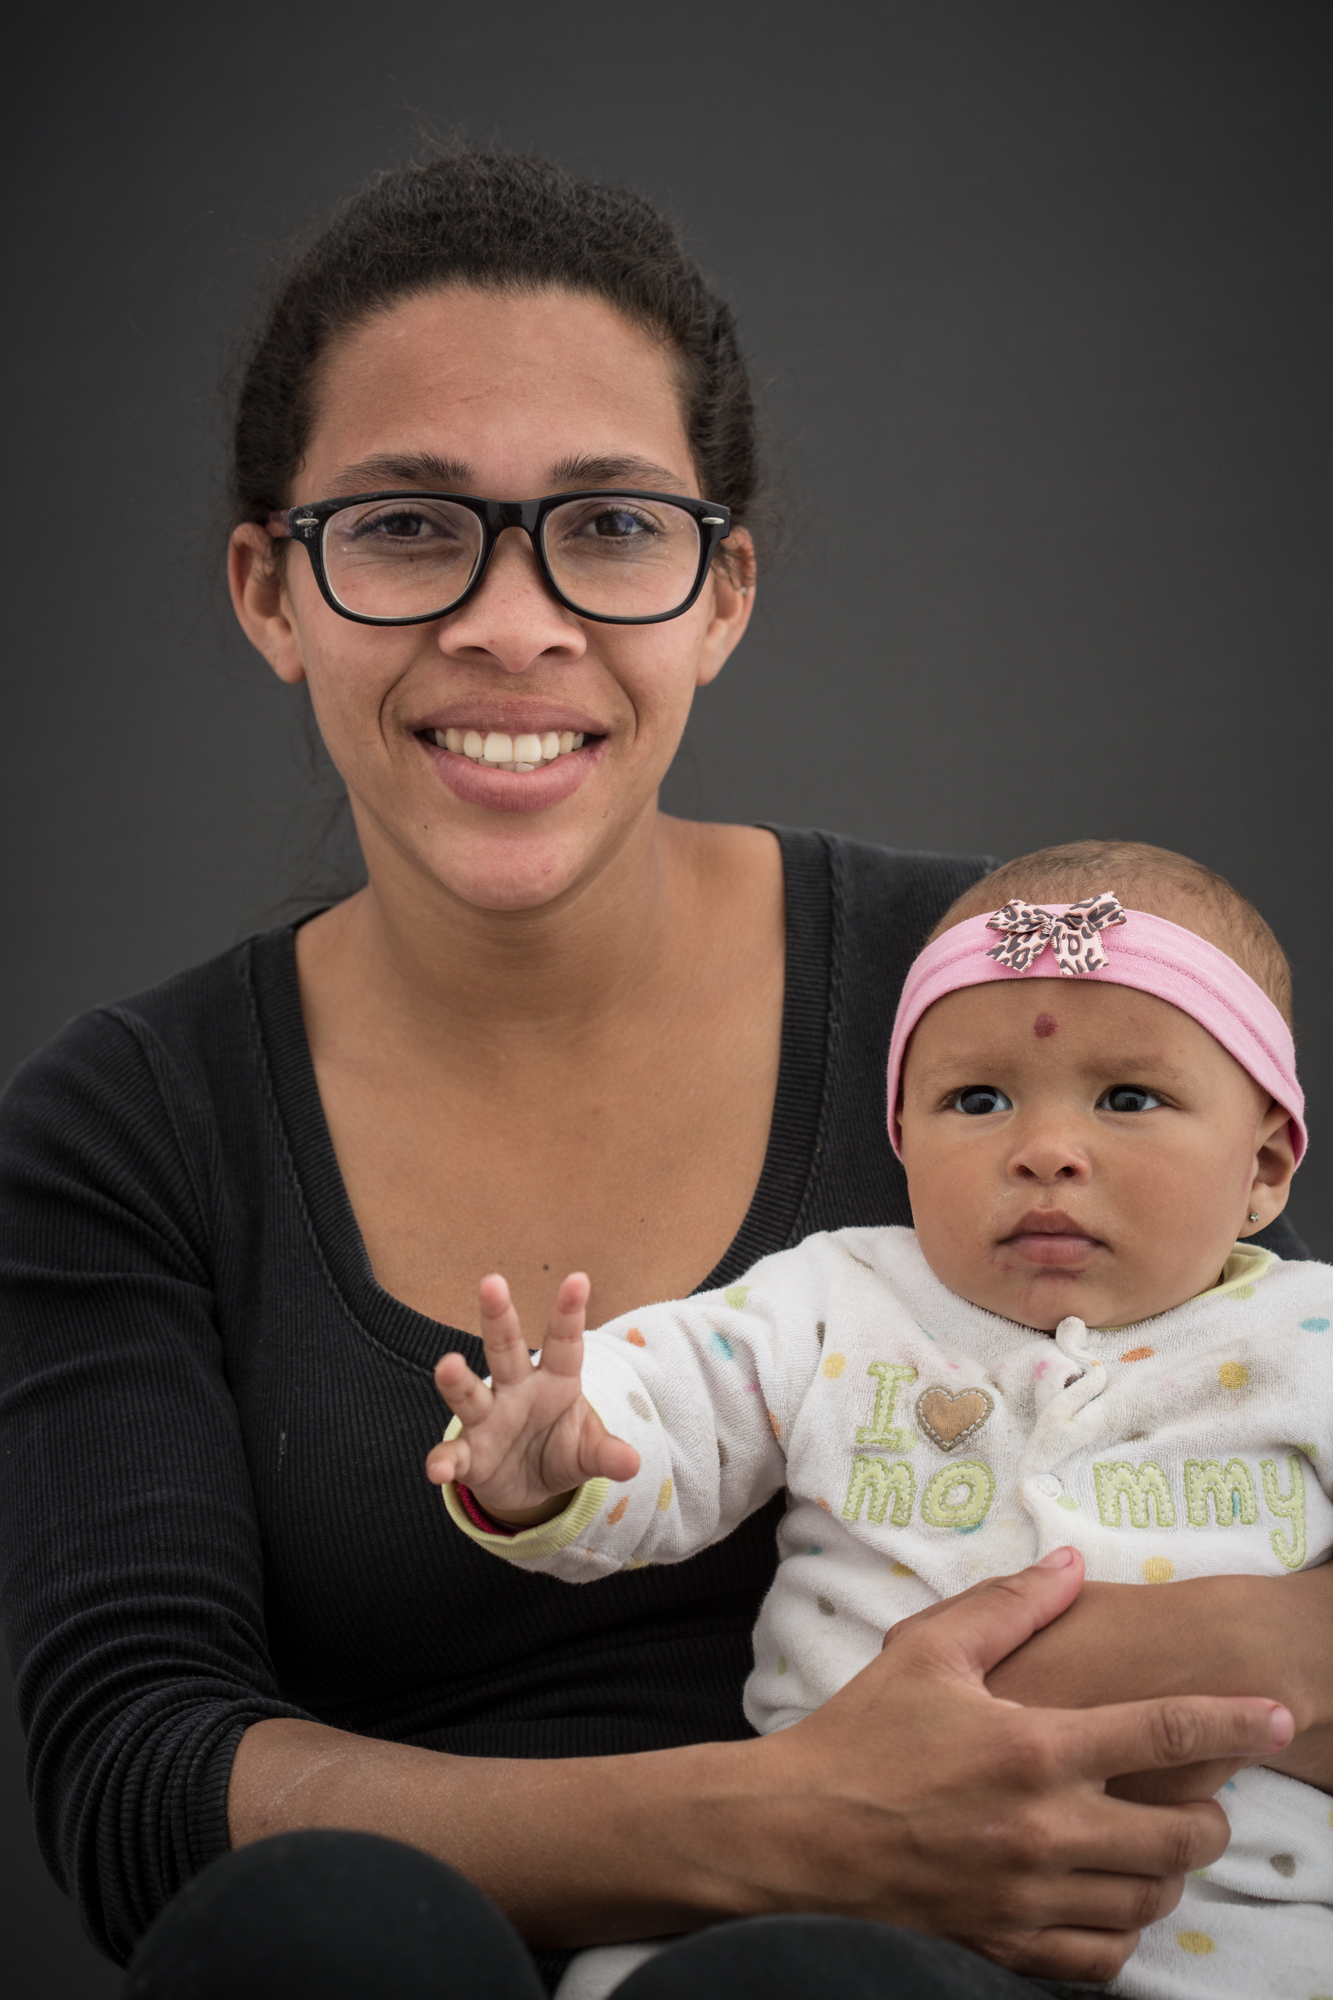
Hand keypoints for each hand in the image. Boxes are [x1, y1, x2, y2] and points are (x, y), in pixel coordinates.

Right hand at [426, 1273, 639, 1523]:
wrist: (530, 1484)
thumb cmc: (563, 1449)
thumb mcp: (589, 1451)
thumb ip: (605, 1452)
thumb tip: (632, 1462)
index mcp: (555, 1380)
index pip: (564, 1342)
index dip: (569, 1312)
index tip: (579, 1279)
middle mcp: (516, 1390)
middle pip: (505, 1349)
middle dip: (498, 1317)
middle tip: (492, 1282)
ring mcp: (488, 1420)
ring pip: (470, 1394)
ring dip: (457, 1380)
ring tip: (449, 1365)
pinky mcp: (470, 1456)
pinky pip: (454, 1454)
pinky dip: (444, 1461)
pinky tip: (438, 1469)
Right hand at [706, 1548, 1294, 1982]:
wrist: (794, 1834)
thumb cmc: (860, 1736)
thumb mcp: (927, 1651)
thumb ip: (1009, 1608)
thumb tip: (1070, 1565)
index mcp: (1033, 1748)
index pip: (1163, 1733)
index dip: (1232, 1720)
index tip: (1276, 1712)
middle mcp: (1044, 1830)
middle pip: (1181, 1836)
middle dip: (1211, 1813)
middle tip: (1201, 1796)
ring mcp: (1029, 1896)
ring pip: (1150, 1901)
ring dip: (1169, 1871)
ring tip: (1152, 1844)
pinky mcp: (1008, 1943)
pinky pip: (1103, 1958)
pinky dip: (1122, 1930)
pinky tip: (1107, 1899)